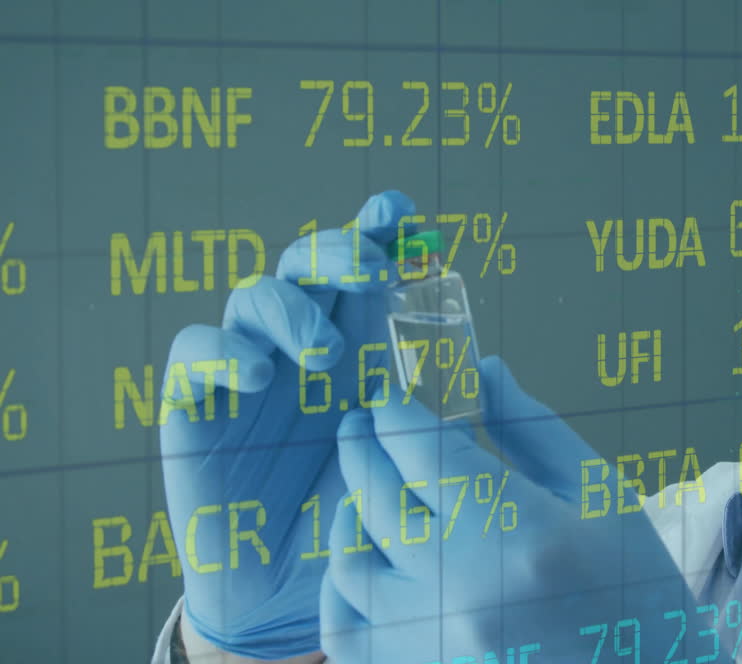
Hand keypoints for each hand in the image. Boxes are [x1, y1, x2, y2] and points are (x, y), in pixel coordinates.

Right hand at [160, 191, 415, 658]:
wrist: (289, 584)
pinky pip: (194, 350)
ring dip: (293, 309)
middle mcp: (299, 341)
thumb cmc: (355, 511)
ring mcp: (245, 366)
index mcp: (355, 341)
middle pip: (308, 262)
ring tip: (326, 353)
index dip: (379, 229)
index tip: (407, 218)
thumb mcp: (405, 458)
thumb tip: (487, 363)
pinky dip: (224, 350)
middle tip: (375, 271)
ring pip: (254, 295)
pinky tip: (259, 372)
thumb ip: (437, 411)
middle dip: (341, 251)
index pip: (362, 265)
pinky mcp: (194, 401)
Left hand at [319, 356, 694, 663]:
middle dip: (363, 447)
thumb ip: (529, 426)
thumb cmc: (631, 578)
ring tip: (366, 492)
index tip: (390, 398)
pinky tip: (360, 563)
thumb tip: (478, 372)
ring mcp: (435, 638)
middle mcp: (465, 585)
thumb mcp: (597, 489)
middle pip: (377, 498)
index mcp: (518, 528)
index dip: (395, 414)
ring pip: (350, 564)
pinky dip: (338, 592)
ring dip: (349, 515)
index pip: (421, 450)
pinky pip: (344, 633)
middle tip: (365, 425)